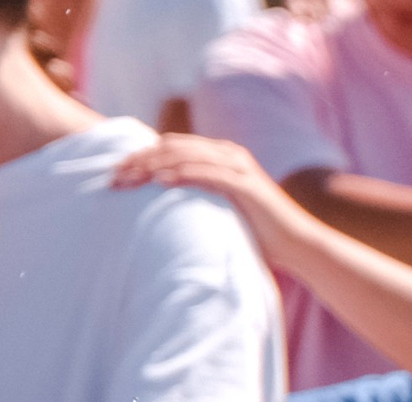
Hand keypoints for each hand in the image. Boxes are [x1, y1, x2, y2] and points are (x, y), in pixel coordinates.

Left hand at [111, 134, 315, 262]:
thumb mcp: (222, 209)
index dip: (142, 156)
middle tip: (114, 175)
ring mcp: (238, 167)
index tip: (116, 173)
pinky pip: (206, 173)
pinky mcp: (245, 184)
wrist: (297, 244)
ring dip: (153, 166)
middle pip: (173, 147)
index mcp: (222, 155)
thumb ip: (199, 198)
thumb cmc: (260, 233)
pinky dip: (181, 174)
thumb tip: (164, 205)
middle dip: (139, 159)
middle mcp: (229, 154)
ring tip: (129, 178)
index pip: (172, 147)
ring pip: (185, 156)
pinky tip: (159, 181)